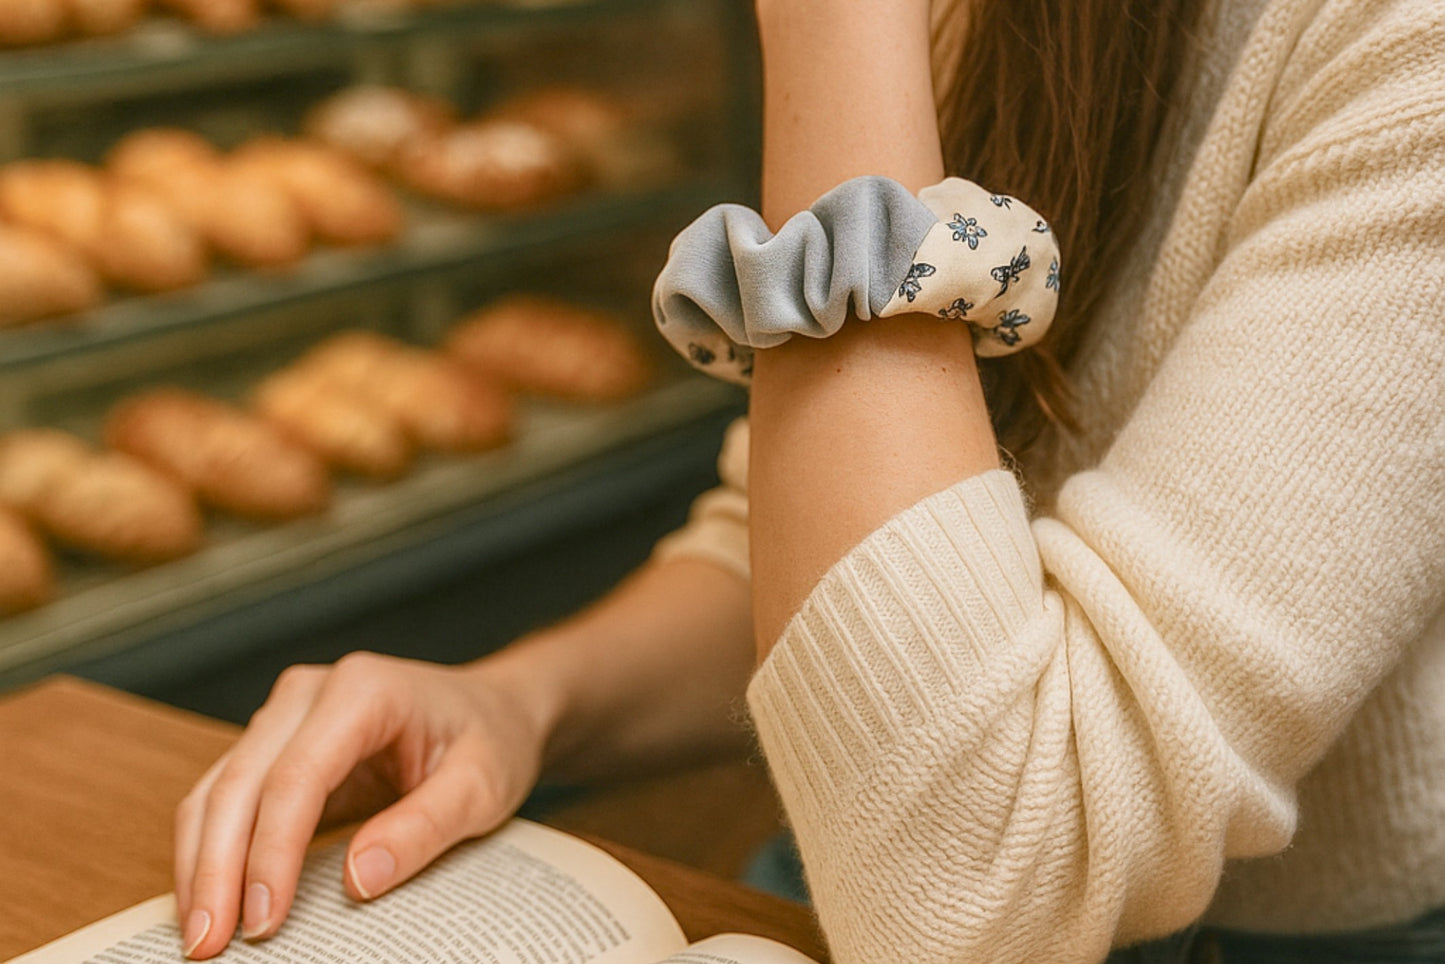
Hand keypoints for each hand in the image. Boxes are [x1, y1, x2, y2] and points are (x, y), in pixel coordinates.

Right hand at [173, 651, 556, 958]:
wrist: (494, 708)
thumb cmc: (491, 739)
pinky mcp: (276, 744)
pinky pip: (226, 796)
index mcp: (363, 689)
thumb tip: (356, 880)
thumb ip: (423, 828)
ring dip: (200, 864)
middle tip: (209, 947)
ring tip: (201, 939)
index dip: (271, 852)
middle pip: (240, 783)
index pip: (297, 777)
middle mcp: (310, 693)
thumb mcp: (483, 786)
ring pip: (217, 790)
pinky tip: (211, 901)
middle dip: (217, 870)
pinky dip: (210, 849)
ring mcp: (286, 714)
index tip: (264, 922)